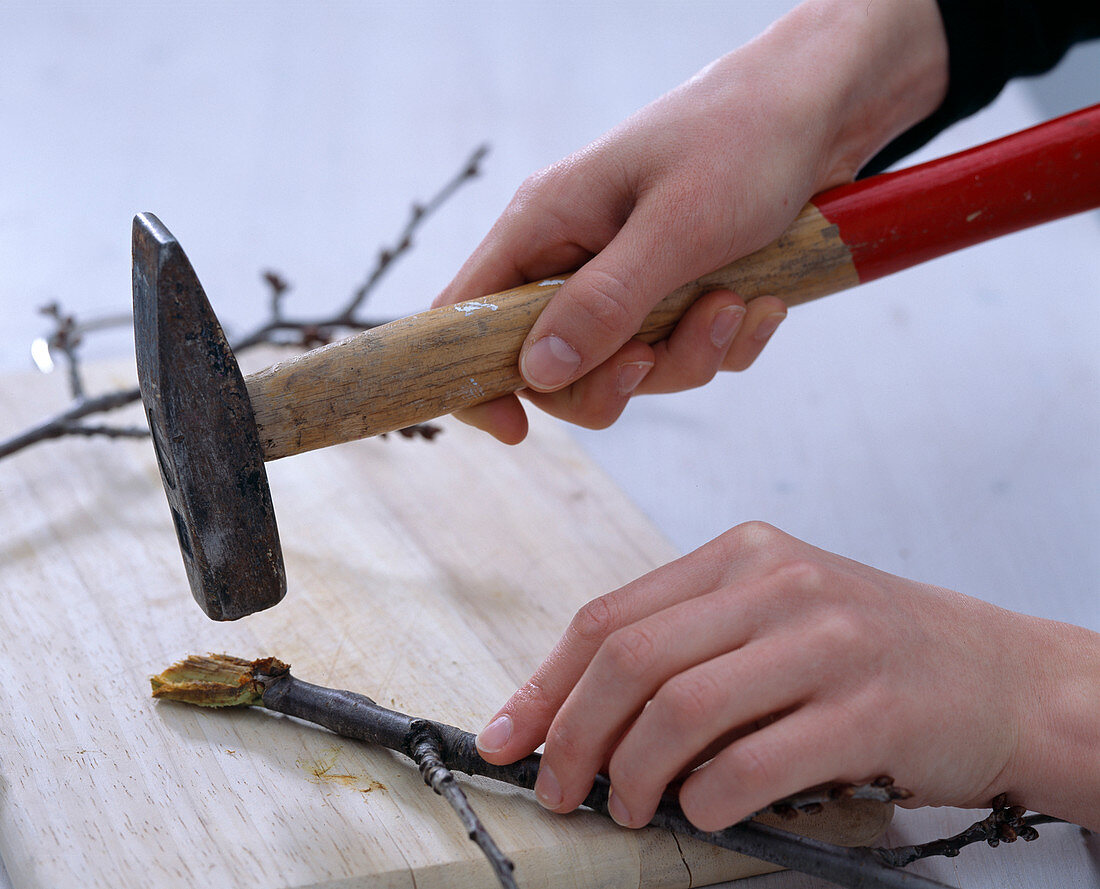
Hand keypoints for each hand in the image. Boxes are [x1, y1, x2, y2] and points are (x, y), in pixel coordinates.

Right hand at [435, 0, 948, 442]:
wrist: (822, 109)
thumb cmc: (743, 141)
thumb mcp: (675, 228)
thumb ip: (604, 303)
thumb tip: (537, 373)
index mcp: (545, 224)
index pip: (467, 313)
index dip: (475, 378)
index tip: (517, 427)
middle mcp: (573, 255)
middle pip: (554, 365)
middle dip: (615, 378)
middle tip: (655, 359)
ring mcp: (625, 275)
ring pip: (629, 365)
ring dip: (688, 354)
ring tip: (736, 302)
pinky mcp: (673, 290)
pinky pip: (682, 350)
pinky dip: (723, 341)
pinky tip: (761, 301)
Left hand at [475, 522, 1099, 830]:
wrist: (1002, 674)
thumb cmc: (872, 650)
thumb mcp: (774, 615)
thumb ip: (687, 646)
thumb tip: (579, 712)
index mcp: (741, 555)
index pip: (611, 615)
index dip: (547, 682)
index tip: (509, 734)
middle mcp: (778, 584)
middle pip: (632, 660)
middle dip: (573, 735)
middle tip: (560, 787)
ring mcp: (826, 641)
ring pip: (681, 711)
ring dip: (632, 774)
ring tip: (627, 806)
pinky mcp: (868, 709)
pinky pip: (753, 765)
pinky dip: (708, 801)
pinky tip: (703, 811)